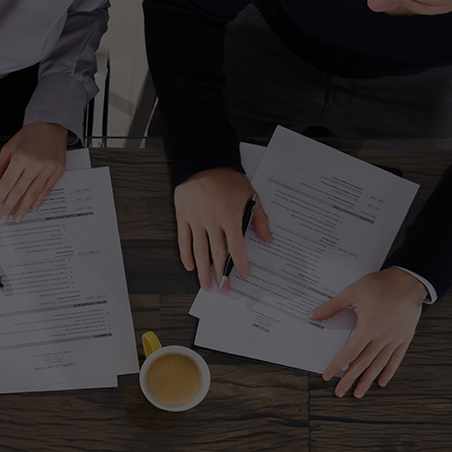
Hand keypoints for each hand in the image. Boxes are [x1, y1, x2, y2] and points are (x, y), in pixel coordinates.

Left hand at [0, 122, 69, 220]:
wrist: (51, 125)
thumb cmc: (30, 135)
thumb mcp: (9, 147)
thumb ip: (0, 166)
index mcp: (21, 157)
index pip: (7, 182)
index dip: (0, 196)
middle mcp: (35, 164)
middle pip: (19, 191)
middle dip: (10, 206)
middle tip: (4, 217)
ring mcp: (48, 168)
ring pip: (33, 193)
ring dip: (24, 208)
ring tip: (17, 217)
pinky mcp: (58, 171)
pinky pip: (46, 190)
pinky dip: (39, 200)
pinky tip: (32, 208)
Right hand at [172, 167, 272, 289]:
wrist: (203, 162)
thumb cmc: (227, 178)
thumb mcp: (251, 195)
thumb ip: (260, 219)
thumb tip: (268, 239)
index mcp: (230, 217)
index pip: (237, 247)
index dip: (241, 264)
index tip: (244, 276)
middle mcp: (212, 222)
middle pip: (217, 254)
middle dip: (221, 274)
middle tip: (224, 289)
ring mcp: (196, 220)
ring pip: (200, 251)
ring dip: (203, 271)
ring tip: (206, 285)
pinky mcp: (183, 217)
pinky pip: (183, 240)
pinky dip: (186, 255)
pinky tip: (190, 266)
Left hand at [310, 267, 427, 396]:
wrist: (409, 281)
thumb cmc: (381, 285)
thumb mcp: (352, 292)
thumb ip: (332, 306)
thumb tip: (313, 315)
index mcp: (368, 328)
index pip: (349, 352)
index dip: (337, 365)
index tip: (328, 375)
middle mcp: (382, 337)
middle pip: (363, 363)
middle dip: (350, 379)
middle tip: (340, 392)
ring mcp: (395, 339)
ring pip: (379, 364)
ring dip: (368, 380)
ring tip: (359, 393)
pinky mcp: (405, 338)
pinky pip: (396, 359)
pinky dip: (389, 371)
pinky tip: (382, 381)